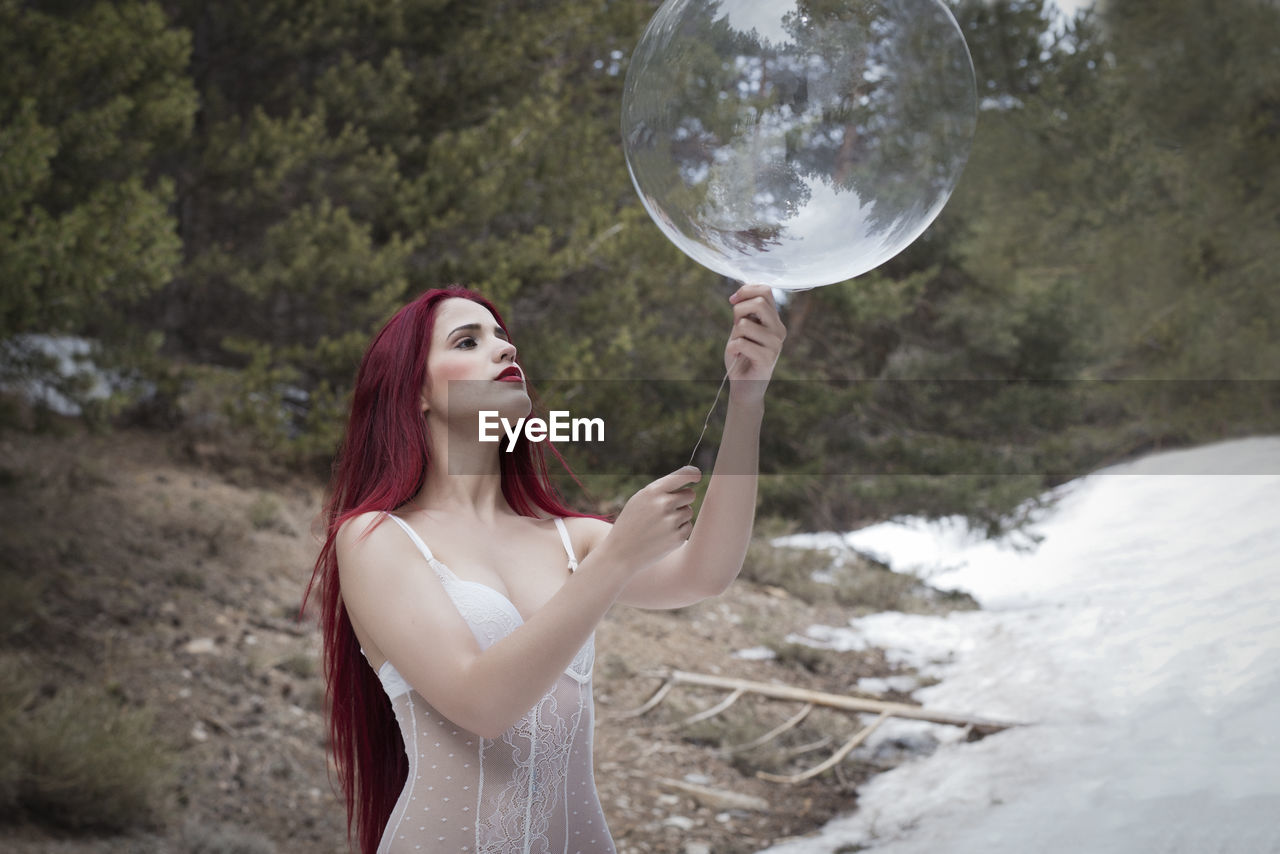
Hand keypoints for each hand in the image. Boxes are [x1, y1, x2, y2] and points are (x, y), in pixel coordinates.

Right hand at [604, 466, 701, 574]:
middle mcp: (664, 504)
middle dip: (683, 499)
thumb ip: (660, 491)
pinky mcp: (677, 538)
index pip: (682, 476)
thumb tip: (687, 484)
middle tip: (668, 508)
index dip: (693, 473)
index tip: (697, 476)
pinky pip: (688, 526)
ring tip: (660, 525)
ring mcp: (671, 522)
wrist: (620, 553)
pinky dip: (679, 530)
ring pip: (688, 511)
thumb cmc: (630, 524)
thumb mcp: (639, 501)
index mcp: (653, 491)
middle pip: (690, 494)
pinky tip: (663, 535)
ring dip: (679, 516)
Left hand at [726, 284, 785, 400]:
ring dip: (734, 335)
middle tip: (735, 326)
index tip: (733, 300)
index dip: (746, 290)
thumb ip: (746, 312)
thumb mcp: (742, 328)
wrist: (745, 385)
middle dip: (738, 311)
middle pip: (758, 303)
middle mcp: (779, 330)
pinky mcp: (767, 358)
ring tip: (738, 346)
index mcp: (774, 320)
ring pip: (744, 325)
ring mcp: (775, 344)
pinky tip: (736, 356)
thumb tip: (741, 292)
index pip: (766, 291)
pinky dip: (732, 348)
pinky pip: (740, 343)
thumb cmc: (742, 355)